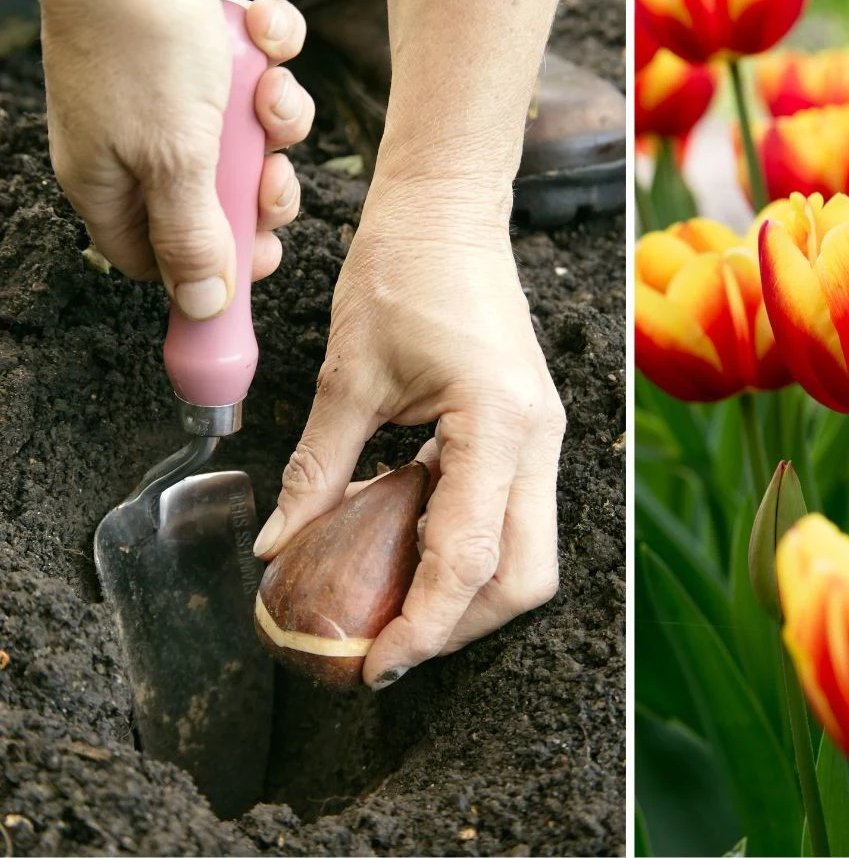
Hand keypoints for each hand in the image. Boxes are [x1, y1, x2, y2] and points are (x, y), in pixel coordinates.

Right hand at [15, 0, 313, 317]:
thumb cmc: (140, 36)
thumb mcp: (174, 158)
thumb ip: (191, 236)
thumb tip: (201, 306)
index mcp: (112, 182)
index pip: (161, 260)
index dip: (214, 267)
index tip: (259, 257)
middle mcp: (137, 141)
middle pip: (220, 205)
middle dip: (261, 189)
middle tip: (272, 170)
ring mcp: (172, 91)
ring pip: (250, 138)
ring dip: (276, 116)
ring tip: (266, 88)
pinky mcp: (206, 44)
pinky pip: (258, 70)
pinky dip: (271, 50)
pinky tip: (261, 27)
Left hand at [252, 185, 566, 687]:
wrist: (449, 212)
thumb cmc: (403, 272)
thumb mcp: (347, 377)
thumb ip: (318, 471)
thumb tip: (276, 550)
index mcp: (498, 424)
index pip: (470, 558)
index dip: (424, 625)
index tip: (374, 664)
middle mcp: (539, 440)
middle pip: (526, 577)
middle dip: (460, 624)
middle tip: (388, 641)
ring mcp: (543, 438)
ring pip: (527, 555)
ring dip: (466, 592)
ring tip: (392, 599)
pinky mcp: (529, 434)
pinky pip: (511, 517)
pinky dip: (464, 547)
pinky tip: (405, 538)